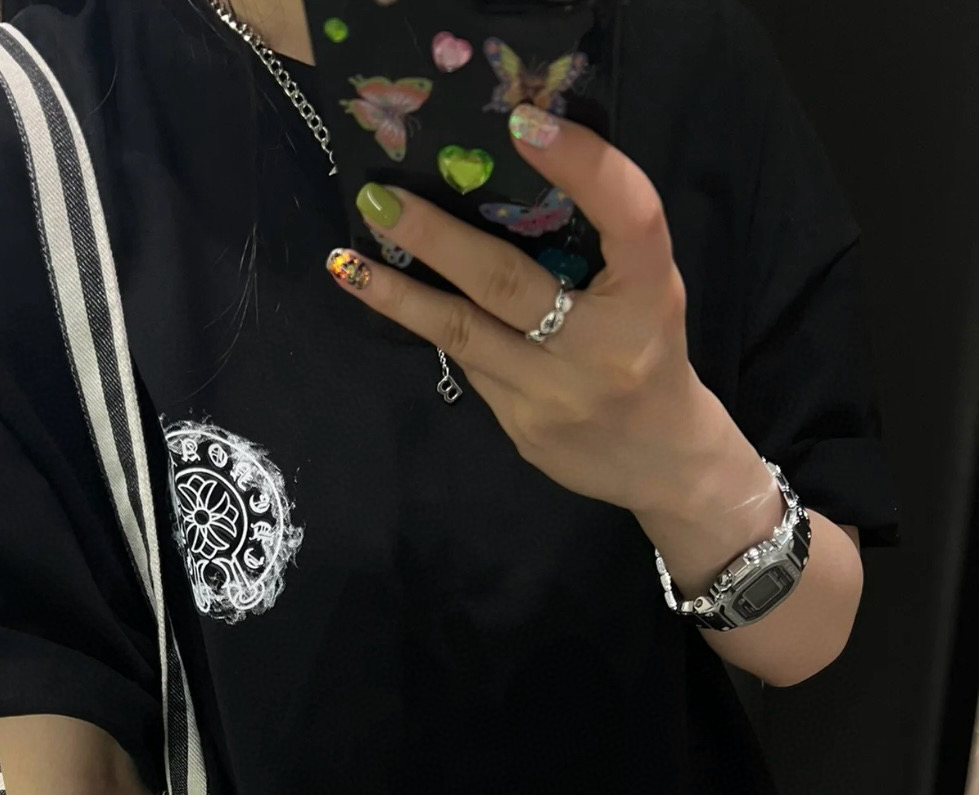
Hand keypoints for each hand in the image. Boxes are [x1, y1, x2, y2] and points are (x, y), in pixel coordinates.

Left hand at [326, 102, 740, 522]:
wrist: (661, 462)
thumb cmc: (648, 351)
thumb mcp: (648, 288)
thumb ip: (599, 242)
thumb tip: (506, 179)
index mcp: (651, 297)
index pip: (627, 217)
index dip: (582, 165)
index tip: (523, 121)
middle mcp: (602, 347)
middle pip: (507, 283)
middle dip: (436, 239)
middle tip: (380, 200)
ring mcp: (555, 395)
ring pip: (464, 334)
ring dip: (398, 296)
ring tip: (346, 263)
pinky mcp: (522, 428)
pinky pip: (469, 364)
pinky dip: (433, 326)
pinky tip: (393, 299)